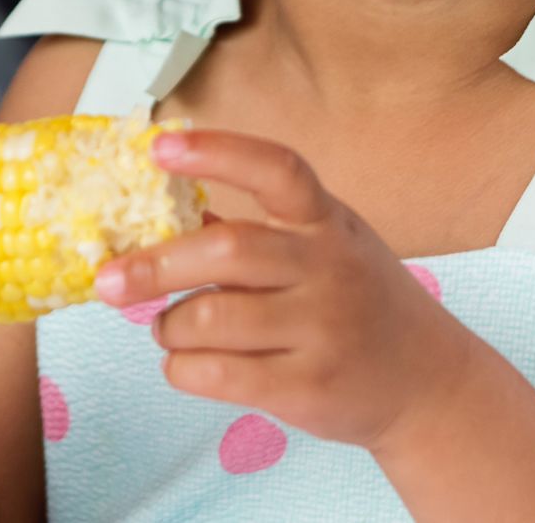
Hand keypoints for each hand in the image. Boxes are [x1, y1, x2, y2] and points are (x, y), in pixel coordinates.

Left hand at [92, 129, 477, 450]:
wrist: (426, 381)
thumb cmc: (359, 304)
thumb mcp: (324, 249)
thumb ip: (256, 231)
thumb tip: (163, 214)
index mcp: (328, 222)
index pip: (277, 169)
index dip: (217, 152)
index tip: (159, 147)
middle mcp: (329, 268)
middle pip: (228, 249)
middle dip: (155, 265)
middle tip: (108, 280)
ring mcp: (322, 329)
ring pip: (210, 319)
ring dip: (169, 326)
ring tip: (169, 328)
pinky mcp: (307, 387)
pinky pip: (217, 374)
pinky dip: (182, 368)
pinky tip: (188, 363)